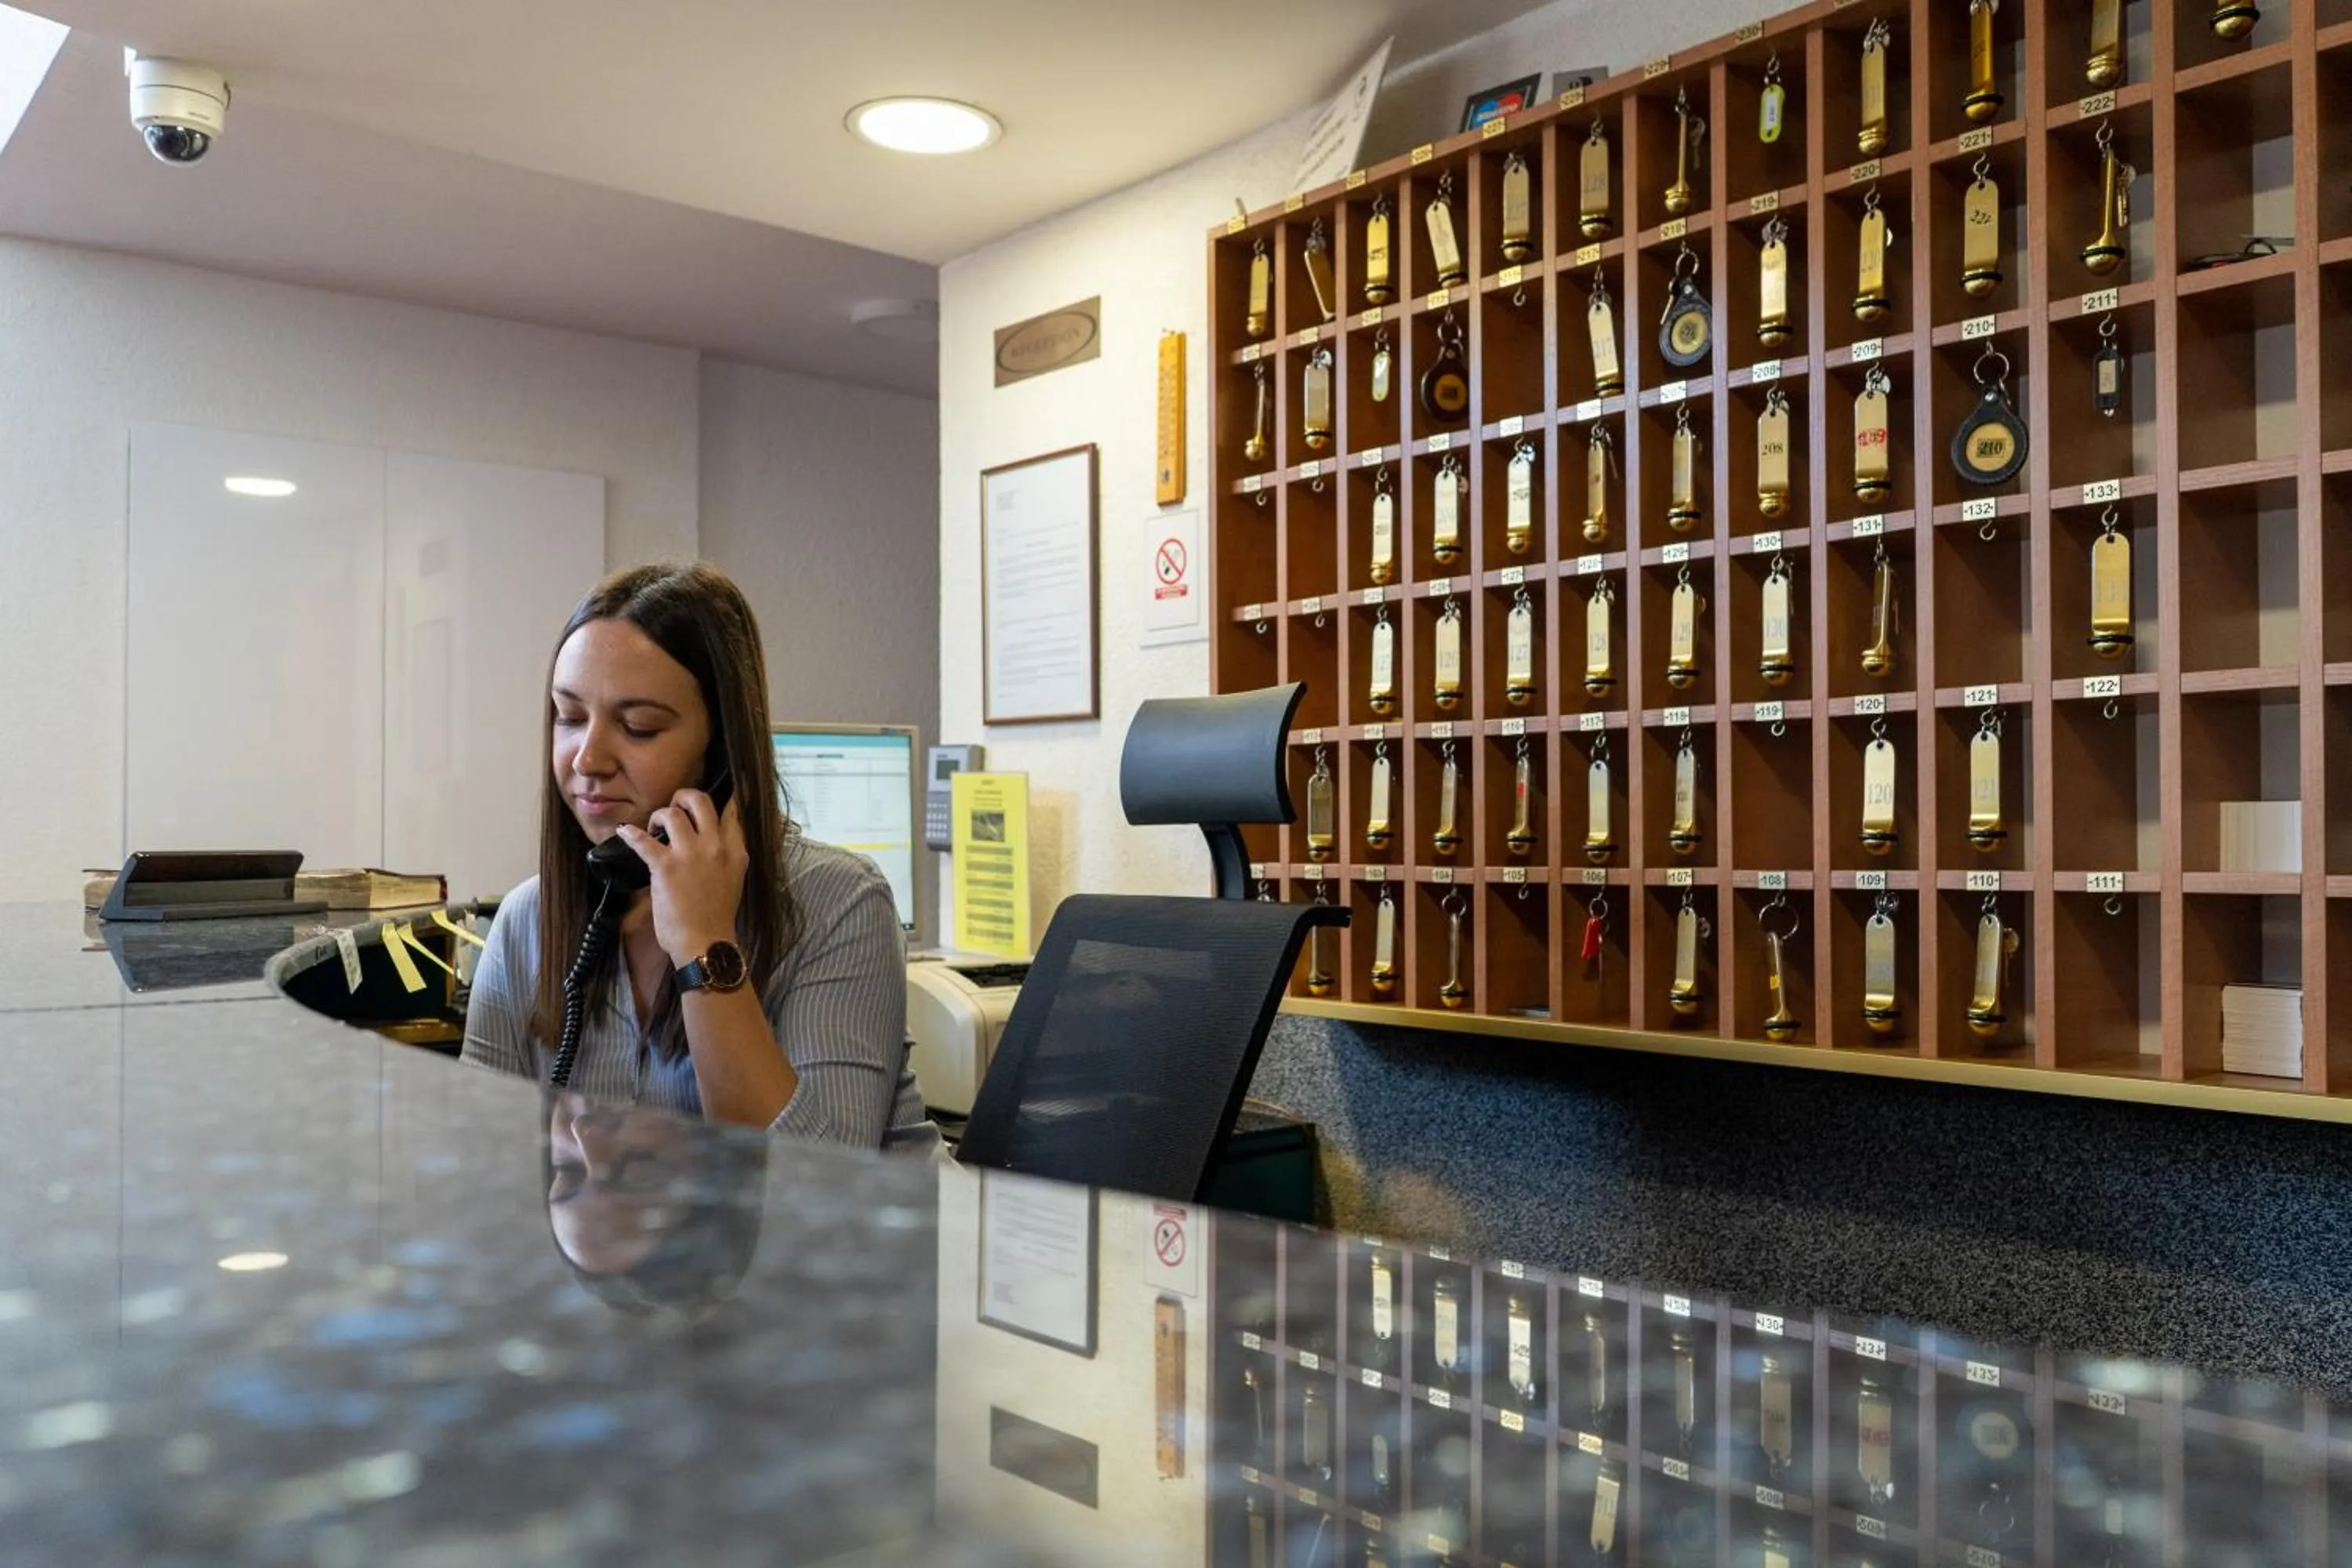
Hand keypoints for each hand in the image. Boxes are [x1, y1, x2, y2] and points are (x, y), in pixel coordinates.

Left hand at [614, 787, 747, 968]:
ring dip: (659, 816)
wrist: (705, 944)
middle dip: (683, 797)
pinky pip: (642, 840)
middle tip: (674, 806)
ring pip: (672, 813)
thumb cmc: (717, 918)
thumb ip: (725, 857)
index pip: (730, 812)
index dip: (718, 800)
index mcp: (735, 852)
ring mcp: (690, 854)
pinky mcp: (665, 866)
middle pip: (700, 801)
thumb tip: (710, 844)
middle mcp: (716, 846)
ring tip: (653, 827)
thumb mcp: (734, 880)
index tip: (707, 801)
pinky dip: (630, 833)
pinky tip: (624, 831)